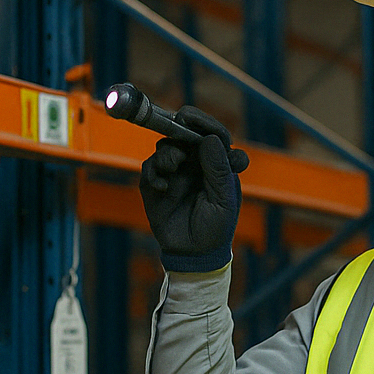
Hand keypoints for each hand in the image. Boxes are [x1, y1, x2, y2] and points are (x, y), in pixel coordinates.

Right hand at [138, 106, 249, 272]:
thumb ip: (218, 170)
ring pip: (166, 147)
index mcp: (217, 165)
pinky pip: (150, 168)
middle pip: (186, 134)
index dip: (206, 124)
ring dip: (168, 152)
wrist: (194, 254)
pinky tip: (162, 187)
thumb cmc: (215, 229)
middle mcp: (196, 164)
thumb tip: (210, 139)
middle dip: (182, 126)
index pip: (213, 135)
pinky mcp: (155, 184)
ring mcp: (175, 172)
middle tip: (179, 121)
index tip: (194, 119)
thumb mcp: (223, 201)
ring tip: (172, 166)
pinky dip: (154, 173)